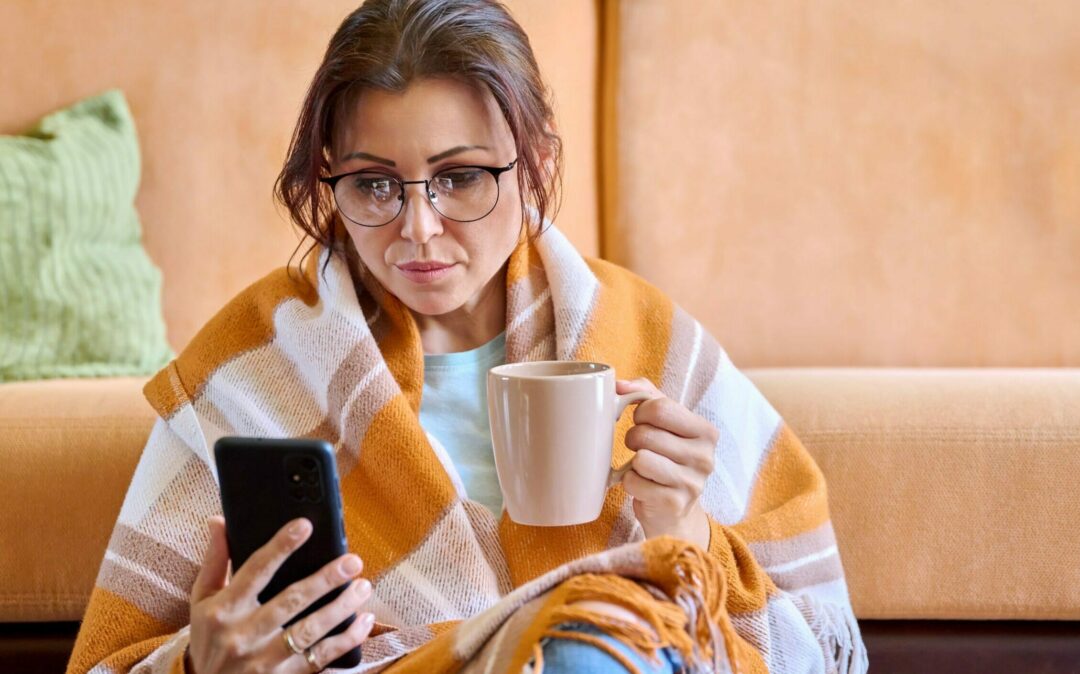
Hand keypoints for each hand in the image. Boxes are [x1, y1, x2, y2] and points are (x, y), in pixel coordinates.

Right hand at [186, 517, 374, 672]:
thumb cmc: (208, 640)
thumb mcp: (202, 602)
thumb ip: (215, 562)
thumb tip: (219, 520)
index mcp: (223, 610)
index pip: (256, 570)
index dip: (281, 546)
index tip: (305, 525)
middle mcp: (243, 635)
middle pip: (291, 600)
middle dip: (325, 579)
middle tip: (352, 561)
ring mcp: (264, 660)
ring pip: (310, 629)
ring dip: (341, 607)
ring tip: (363, 586)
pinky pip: (321, 657)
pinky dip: (347, 639)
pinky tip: (364, 621)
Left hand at [616, 378, 717, 549]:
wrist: (674, 509)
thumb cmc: (666, 456)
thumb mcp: (665, 421)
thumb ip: (645, 393)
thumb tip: (619, 385)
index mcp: (706, 431)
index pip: (660, 408)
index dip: (640, 413)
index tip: (642, 422)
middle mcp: (706, 457)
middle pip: (646, 434)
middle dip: (633, 438)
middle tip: (639, 448)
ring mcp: (692, 483)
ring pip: (641, 458)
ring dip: (632, 462)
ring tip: (642, 466)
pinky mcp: (674, 504)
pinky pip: (634, 482)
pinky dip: (630, 483)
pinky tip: (643, 485)